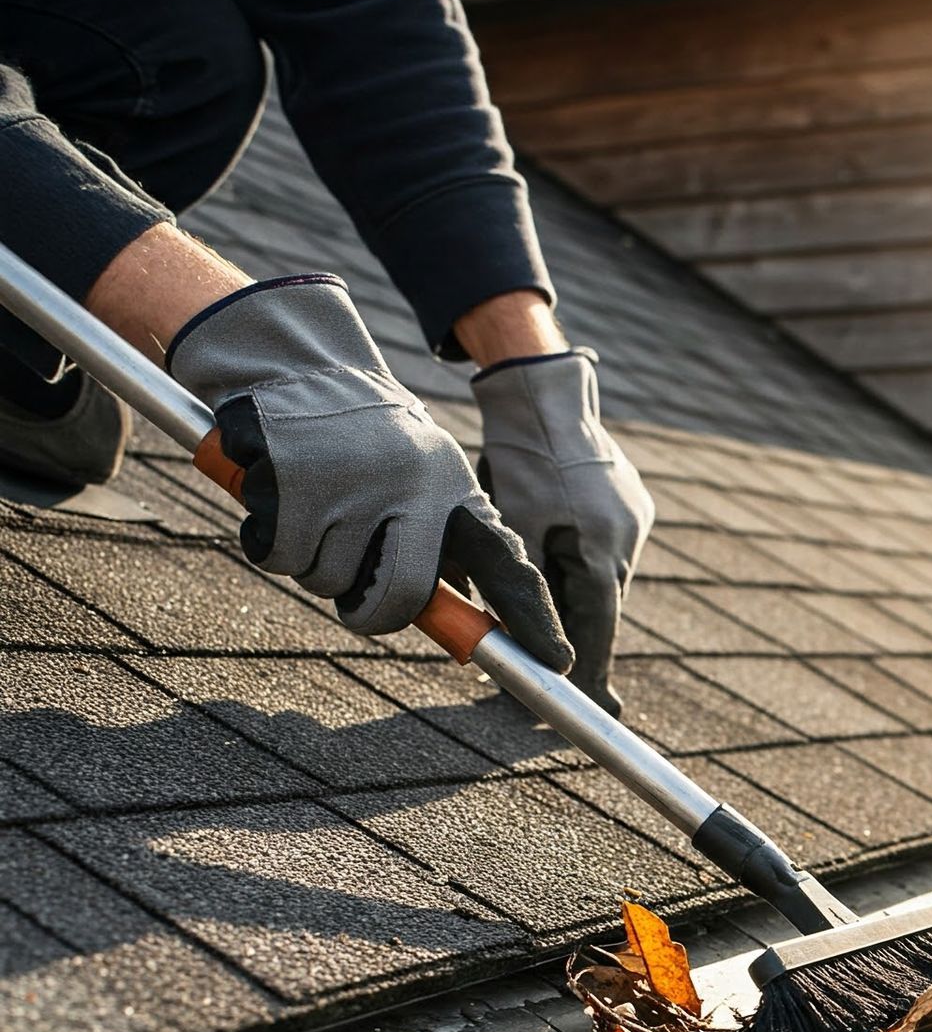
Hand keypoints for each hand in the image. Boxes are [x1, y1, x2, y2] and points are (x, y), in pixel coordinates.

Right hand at [167, 274, 571, 659]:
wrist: (299, 367)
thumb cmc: (368, 443)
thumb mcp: (423, 484)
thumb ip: (444, 548)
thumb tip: (463, 622)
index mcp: (454, 491)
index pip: (507, 565)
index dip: (533, 619)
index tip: (561, 664)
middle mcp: (414, 488)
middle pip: (402, 597)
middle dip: (372, 613)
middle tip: (356, 599)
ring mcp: (354, 484)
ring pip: (328, 582)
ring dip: (313, 566)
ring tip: (315, 509)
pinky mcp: (290, 481)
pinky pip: (279, 557)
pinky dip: (270, 544)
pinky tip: (277, 498)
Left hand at [471, 350, 652, 715]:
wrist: (545, 393)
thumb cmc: (522, 459)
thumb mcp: (514, 529)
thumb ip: (521, 589)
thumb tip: (514, 643)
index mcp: (601, 552)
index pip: (597, 632)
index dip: (590, 675)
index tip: (588, 709)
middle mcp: (626, 543)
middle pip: (600, 612)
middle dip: (582, 645)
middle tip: (581, 691)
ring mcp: (633, 522)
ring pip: (600, 582)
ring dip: (577, 602)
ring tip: (556, 619)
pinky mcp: (629, 506)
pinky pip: (603, 552)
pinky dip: (581, 567)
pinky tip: (562, 555)